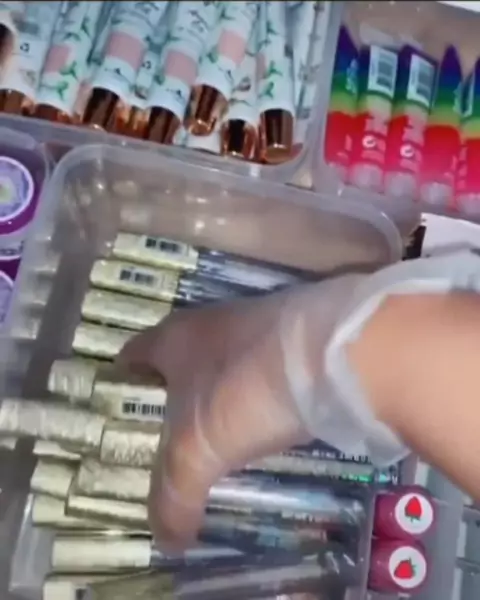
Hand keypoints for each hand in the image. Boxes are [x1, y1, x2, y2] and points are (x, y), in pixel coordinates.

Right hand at [117, 274, 365, 550]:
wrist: (340, 352)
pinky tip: (272, 419)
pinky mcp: (297, 334)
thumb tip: (168, 539)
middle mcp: (214, 322)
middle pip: (181, 359)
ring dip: (223, 395)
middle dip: (175, 397)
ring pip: (227, 363)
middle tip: (171, 439)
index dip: (123, 384)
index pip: (132, 355)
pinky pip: (267, 367)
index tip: (122, 416)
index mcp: (176, 338)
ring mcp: (259, 323)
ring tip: (223, 436)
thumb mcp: (197, 450)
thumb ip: (174, 495)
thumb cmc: (246, 390)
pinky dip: (263, 392)